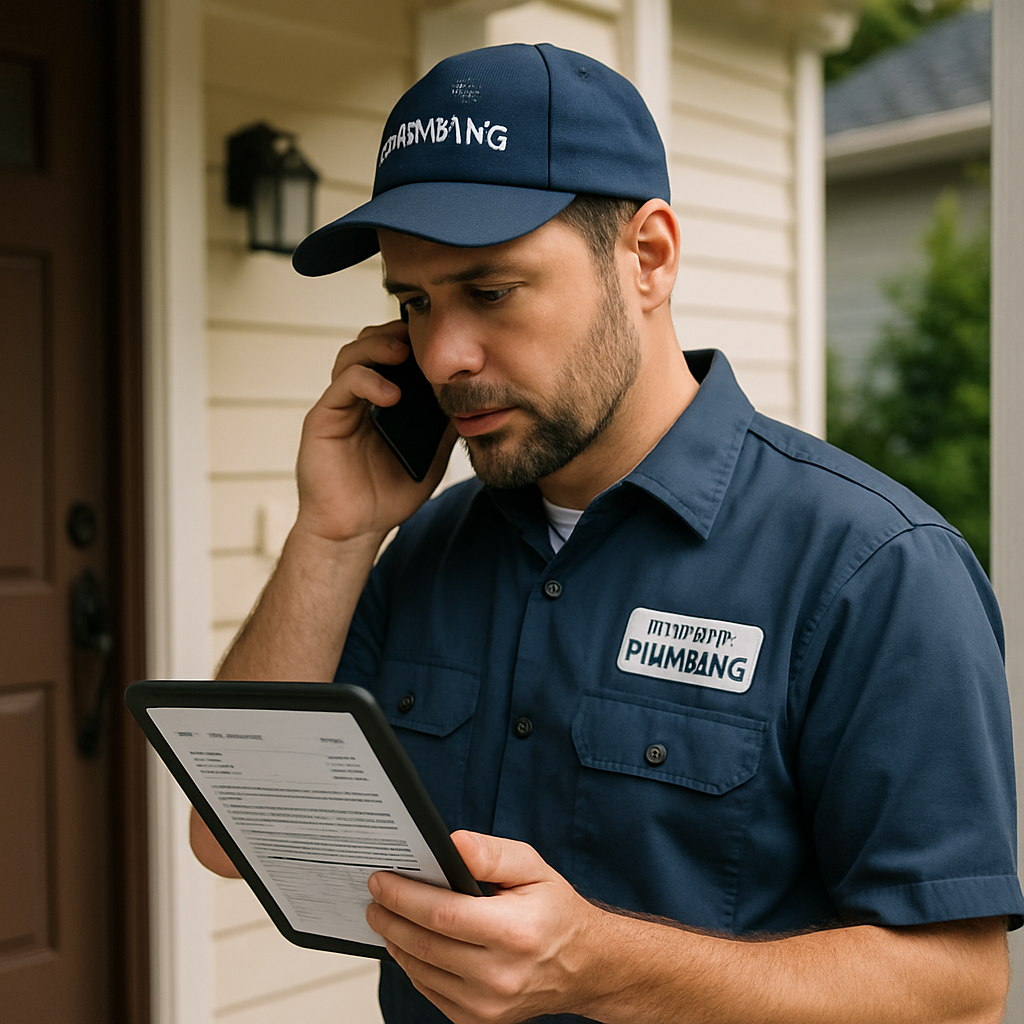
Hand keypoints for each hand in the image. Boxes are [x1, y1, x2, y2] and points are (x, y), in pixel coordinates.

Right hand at [294, 318, 456, 544]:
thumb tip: (475, 400)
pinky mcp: (322, 419)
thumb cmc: (389, 494)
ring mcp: (338, 405)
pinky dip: (368, 381)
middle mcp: (356, 397)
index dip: (409, 339)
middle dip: (393, 333)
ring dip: (378, 347)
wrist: (357, 529)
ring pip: (351, 356)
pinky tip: (392, 395)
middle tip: (420, 335)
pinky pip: (343, 386)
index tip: (437, 337)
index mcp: (380, 399)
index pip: (390, 353)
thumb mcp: (431, 456)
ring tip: (404, 353)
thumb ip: (444, 427)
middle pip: (368, 344)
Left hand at [366, 831, 608, 1023]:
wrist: (584, 966)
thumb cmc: (555, 912)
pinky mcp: (479, 1020)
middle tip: (375, 897)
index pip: (443, 914)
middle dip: (391, 917)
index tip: (382, 880)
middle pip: (426, 944)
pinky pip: (431, 992)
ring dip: (396, 942)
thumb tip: (453, 843)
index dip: (405, 896)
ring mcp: (489, 1005)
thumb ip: (492, 853)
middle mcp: (501, 974)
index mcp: (516, 931)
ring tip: (386, 917)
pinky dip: (413, 966)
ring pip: (422, 972)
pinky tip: (409, 944)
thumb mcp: (533, 868)